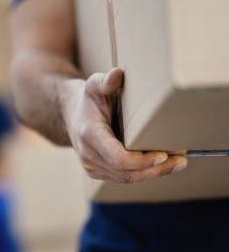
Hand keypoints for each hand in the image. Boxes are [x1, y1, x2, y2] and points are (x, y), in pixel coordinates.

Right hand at [62, 68, 187, 182]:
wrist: (71, 115)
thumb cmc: (88, 99)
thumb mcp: (93, 85)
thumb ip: (105, 81)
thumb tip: (118, 73)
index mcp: (90, 135)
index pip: (118, 158)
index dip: (141, 161)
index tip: (163, 155)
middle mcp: (89, 155)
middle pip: (126, 173)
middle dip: (155, 169)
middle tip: (180, 162)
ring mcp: (92, 167)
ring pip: (126, 178)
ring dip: (152, 173)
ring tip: (176, 164)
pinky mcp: (97, 172)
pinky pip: (123, 177)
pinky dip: (143, 173)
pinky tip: (160, 165)